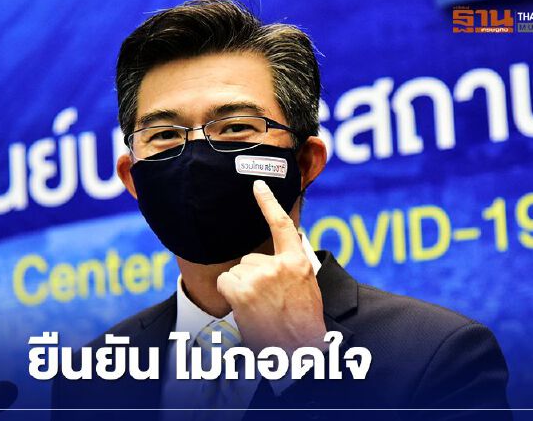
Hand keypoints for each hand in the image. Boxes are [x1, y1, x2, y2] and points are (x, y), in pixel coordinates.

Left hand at [216, 180, 326, 352]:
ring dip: (242, 289)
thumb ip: (292, 265)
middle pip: (249, 259)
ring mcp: (260, 276)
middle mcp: (279, 265)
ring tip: (259, 308)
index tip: (258, 184)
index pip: (282, 225)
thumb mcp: (306, 288)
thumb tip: (286, 245)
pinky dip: (231, 295)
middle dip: (252, 278)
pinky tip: (246, 309)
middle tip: (268, 302)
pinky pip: (226, 282)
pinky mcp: (243, 290)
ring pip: (236, 272)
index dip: (269, 202)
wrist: (298, 349)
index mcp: (297, 263)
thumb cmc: (301, 323)